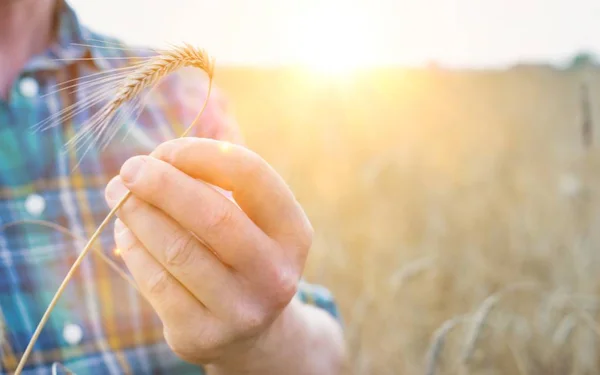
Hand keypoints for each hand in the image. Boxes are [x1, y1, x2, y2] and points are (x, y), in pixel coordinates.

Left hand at [104, 138, 342, 372]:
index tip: (165, 150)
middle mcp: (275, 274)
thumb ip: (227, 163)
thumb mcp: (250, 213)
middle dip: (163, 184)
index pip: (251, 176)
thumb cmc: (242, 252)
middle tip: (130, 168)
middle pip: (214, 216)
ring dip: (138, 214)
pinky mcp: (202, 335)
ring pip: (178, 250)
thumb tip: (205, 105)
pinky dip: (133, 249)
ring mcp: (241, 310)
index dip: (202, 154)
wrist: (250, 331)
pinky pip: (155, 283)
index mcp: (293, 233)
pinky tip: (126, 232)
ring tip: (118, 194)